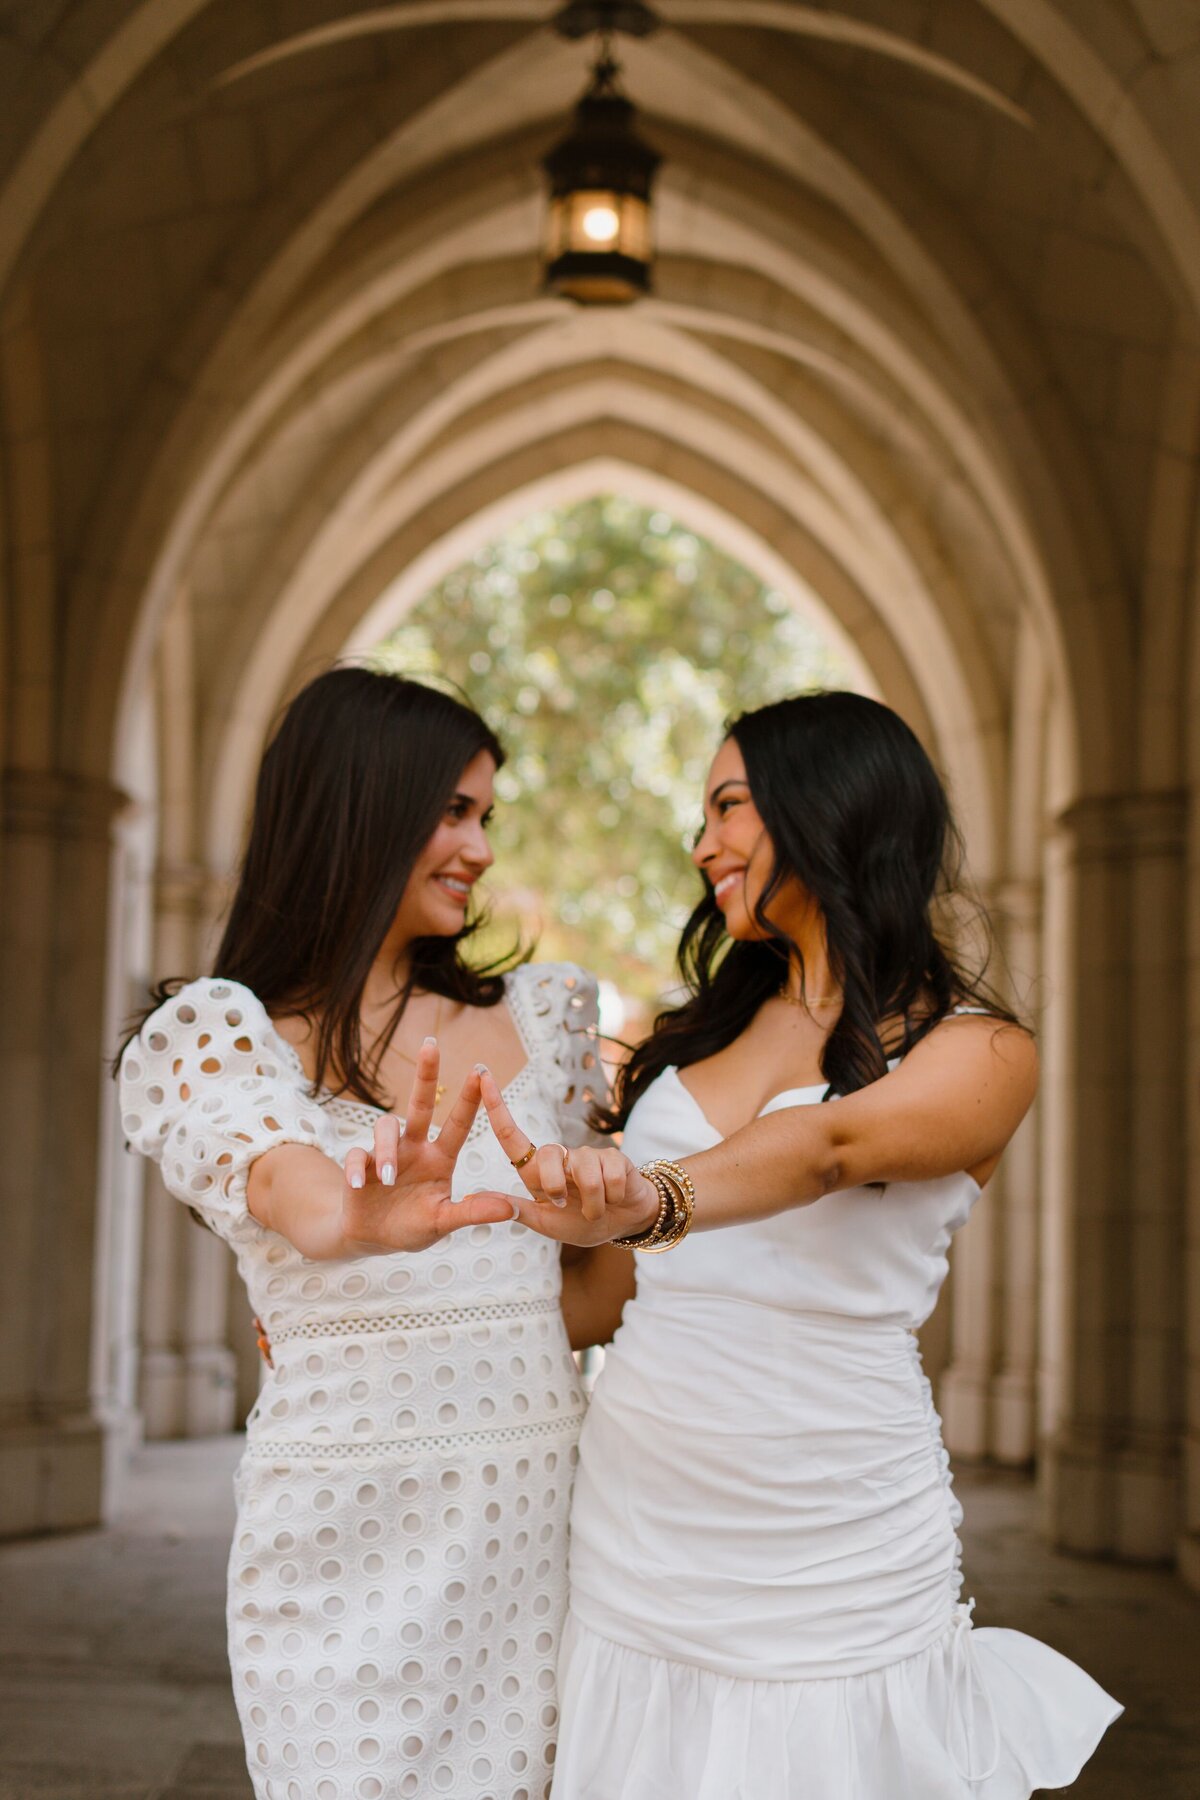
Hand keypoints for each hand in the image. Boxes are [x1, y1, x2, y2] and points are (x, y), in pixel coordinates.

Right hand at [340, 1042, 518, 1251]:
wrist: (372, 1238)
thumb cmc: (412, 1226)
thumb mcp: (444, 1222)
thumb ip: (472, 1213)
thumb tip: (511, 1209)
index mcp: (439, 1159)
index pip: (458, 1124)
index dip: (469, 1099)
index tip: (480, 1071)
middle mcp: (414, 1148)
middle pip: (420, 1104)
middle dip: (426, 1074)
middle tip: (431, 1045)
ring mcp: (386, 1154)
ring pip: (386, 1128)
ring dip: (387, 1150)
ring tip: (388, 1178)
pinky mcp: (360, 1166)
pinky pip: (356, 1156)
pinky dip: (356, 1168)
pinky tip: (358, 1185)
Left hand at [467, 1067, 661, 1245]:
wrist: (621, 1224)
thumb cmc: (579, 1222)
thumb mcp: (545, 1222)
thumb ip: (518, 1210)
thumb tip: (473, 1199)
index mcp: (537, 1172)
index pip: (512, 1137)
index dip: (496, 1108)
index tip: (483, 1077)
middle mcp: (560, 1156)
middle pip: (549, 1155)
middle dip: (556, 1186)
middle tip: (566, 1206)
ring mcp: (588, 1154)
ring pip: (586, 1174)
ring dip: (593, 1204)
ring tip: (596, 1210)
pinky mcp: (614, 1156)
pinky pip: (611, 1177)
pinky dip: (613, 1197)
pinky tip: (615, 1197)